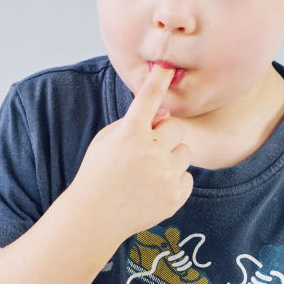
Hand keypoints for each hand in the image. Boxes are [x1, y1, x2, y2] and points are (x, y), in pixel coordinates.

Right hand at [69, 63, 193, 243]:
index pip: (148, 99)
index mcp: (129, 134)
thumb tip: (166, 115)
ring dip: (170, 158)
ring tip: (148, 174)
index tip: (166, 66)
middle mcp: (150, 152)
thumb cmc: (99, 174)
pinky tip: (154, 189)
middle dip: (164, 137)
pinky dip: (174, 181)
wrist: (96, 217)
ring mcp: (165, 176)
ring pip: (184, 153)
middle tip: (146, 152)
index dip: (159, 80)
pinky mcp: (175, 196)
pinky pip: (187, 177)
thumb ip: (135, 123)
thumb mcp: (107, 141)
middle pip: (175, 129)